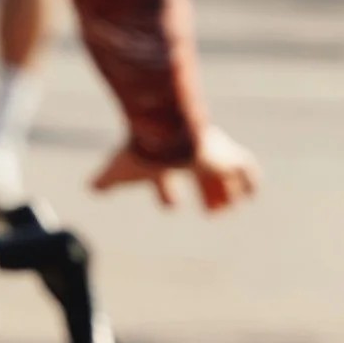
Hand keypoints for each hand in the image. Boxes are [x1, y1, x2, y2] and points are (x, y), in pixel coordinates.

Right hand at [93, 125, 259, 211]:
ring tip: (226, 207)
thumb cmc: (143, 150)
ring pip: (221, 173)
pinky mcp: (228, 156)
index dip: (166, 191)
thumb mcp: (121, 169)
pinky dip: (250, 181)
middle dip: (205, 192)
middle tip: (212, 211)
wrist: (167, 131)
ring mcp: (210, 154)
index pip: (164, 175)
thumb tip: (92, 188)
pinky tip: (252, 193)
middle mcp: (188, 154)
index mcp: (162, 158)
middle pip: (199, 175)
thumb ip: (106, 179)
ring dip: (225, 191)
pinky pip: (246, 168)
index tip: (171, 203)